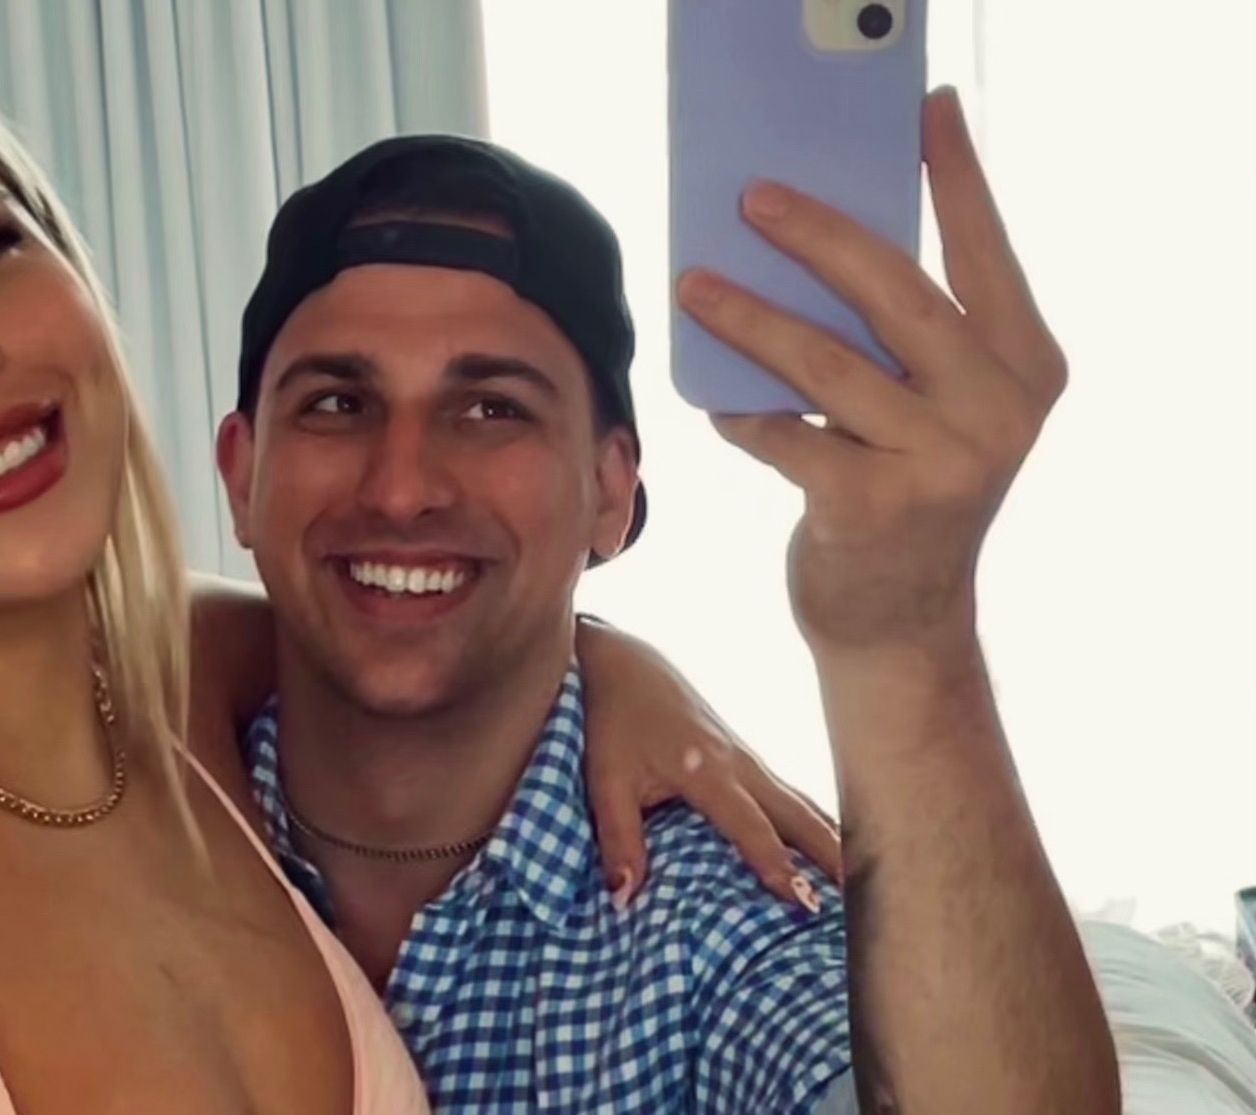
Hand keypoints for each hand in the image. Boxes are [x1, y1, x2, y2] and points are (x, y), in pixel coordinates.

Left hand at [578, 617, 842, 910]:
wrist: (625, 662)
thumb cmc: (613, 720)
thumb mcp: (605, 780)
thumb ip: (618, 839)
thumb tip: (622, 898)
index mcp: (707, 771)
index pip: (751, 825)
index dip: (776, 862)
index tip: (803, 900)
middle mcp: (740, 764)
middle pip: (797, 814)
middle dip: (829, 855)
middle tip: (862, 899)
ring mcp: (749, 757)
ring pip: (801, 803)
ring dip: (832, 839)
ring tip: (863, 882)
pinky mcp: (747, 756)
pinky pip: (790, 794)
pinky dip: (815, 820)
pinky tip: (831, 843)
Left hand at [678, 88, 1065, 656]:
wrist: (899, 624)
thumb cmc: (903, 489)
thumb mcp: (929, 409)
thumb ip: (898, 340)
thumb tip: (805, 246)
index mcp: (1026, 367)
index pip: (986, 253)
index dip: (958, 179)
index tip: (924, 114)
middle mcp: (999, 410)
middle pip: (898, 295)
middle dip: (818, 237)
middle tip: (753, 199)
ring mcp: (943, 461)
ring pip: (827, 365)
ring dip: (749, 319)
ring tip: (692, 285)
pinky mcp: (875, 507)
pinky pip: (787, 437)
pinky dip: (743, 414)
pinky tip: (713, 400)